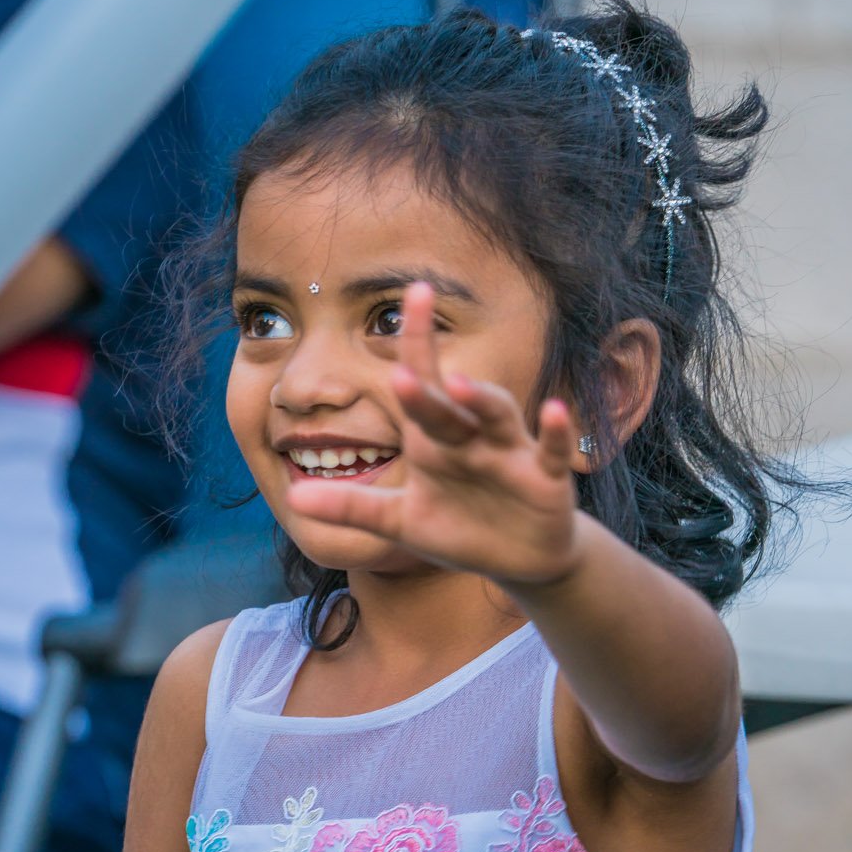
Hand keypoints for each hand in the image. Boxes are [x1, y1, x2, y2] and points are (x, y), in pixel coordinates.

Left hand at [284, 280, 582, 584]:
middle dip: (430, 383)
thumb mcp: (401, 523)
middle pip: (449, 401)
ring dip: (484, 399)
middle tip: (403, 371)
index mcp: (434, 440)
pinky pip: (554, 452)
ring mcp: (511, 454)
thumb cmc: (460, 530)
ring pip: (499, 415)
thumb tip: (294, 498)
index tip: (413, 291)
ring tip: (463, 386)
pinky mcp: (546, 480)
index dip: (416, 340)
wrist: (520, 560)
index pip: (421, 381)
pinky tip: (554, 411)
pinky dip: (557, 433)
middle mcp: (471, 436)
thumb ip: (352, 508)